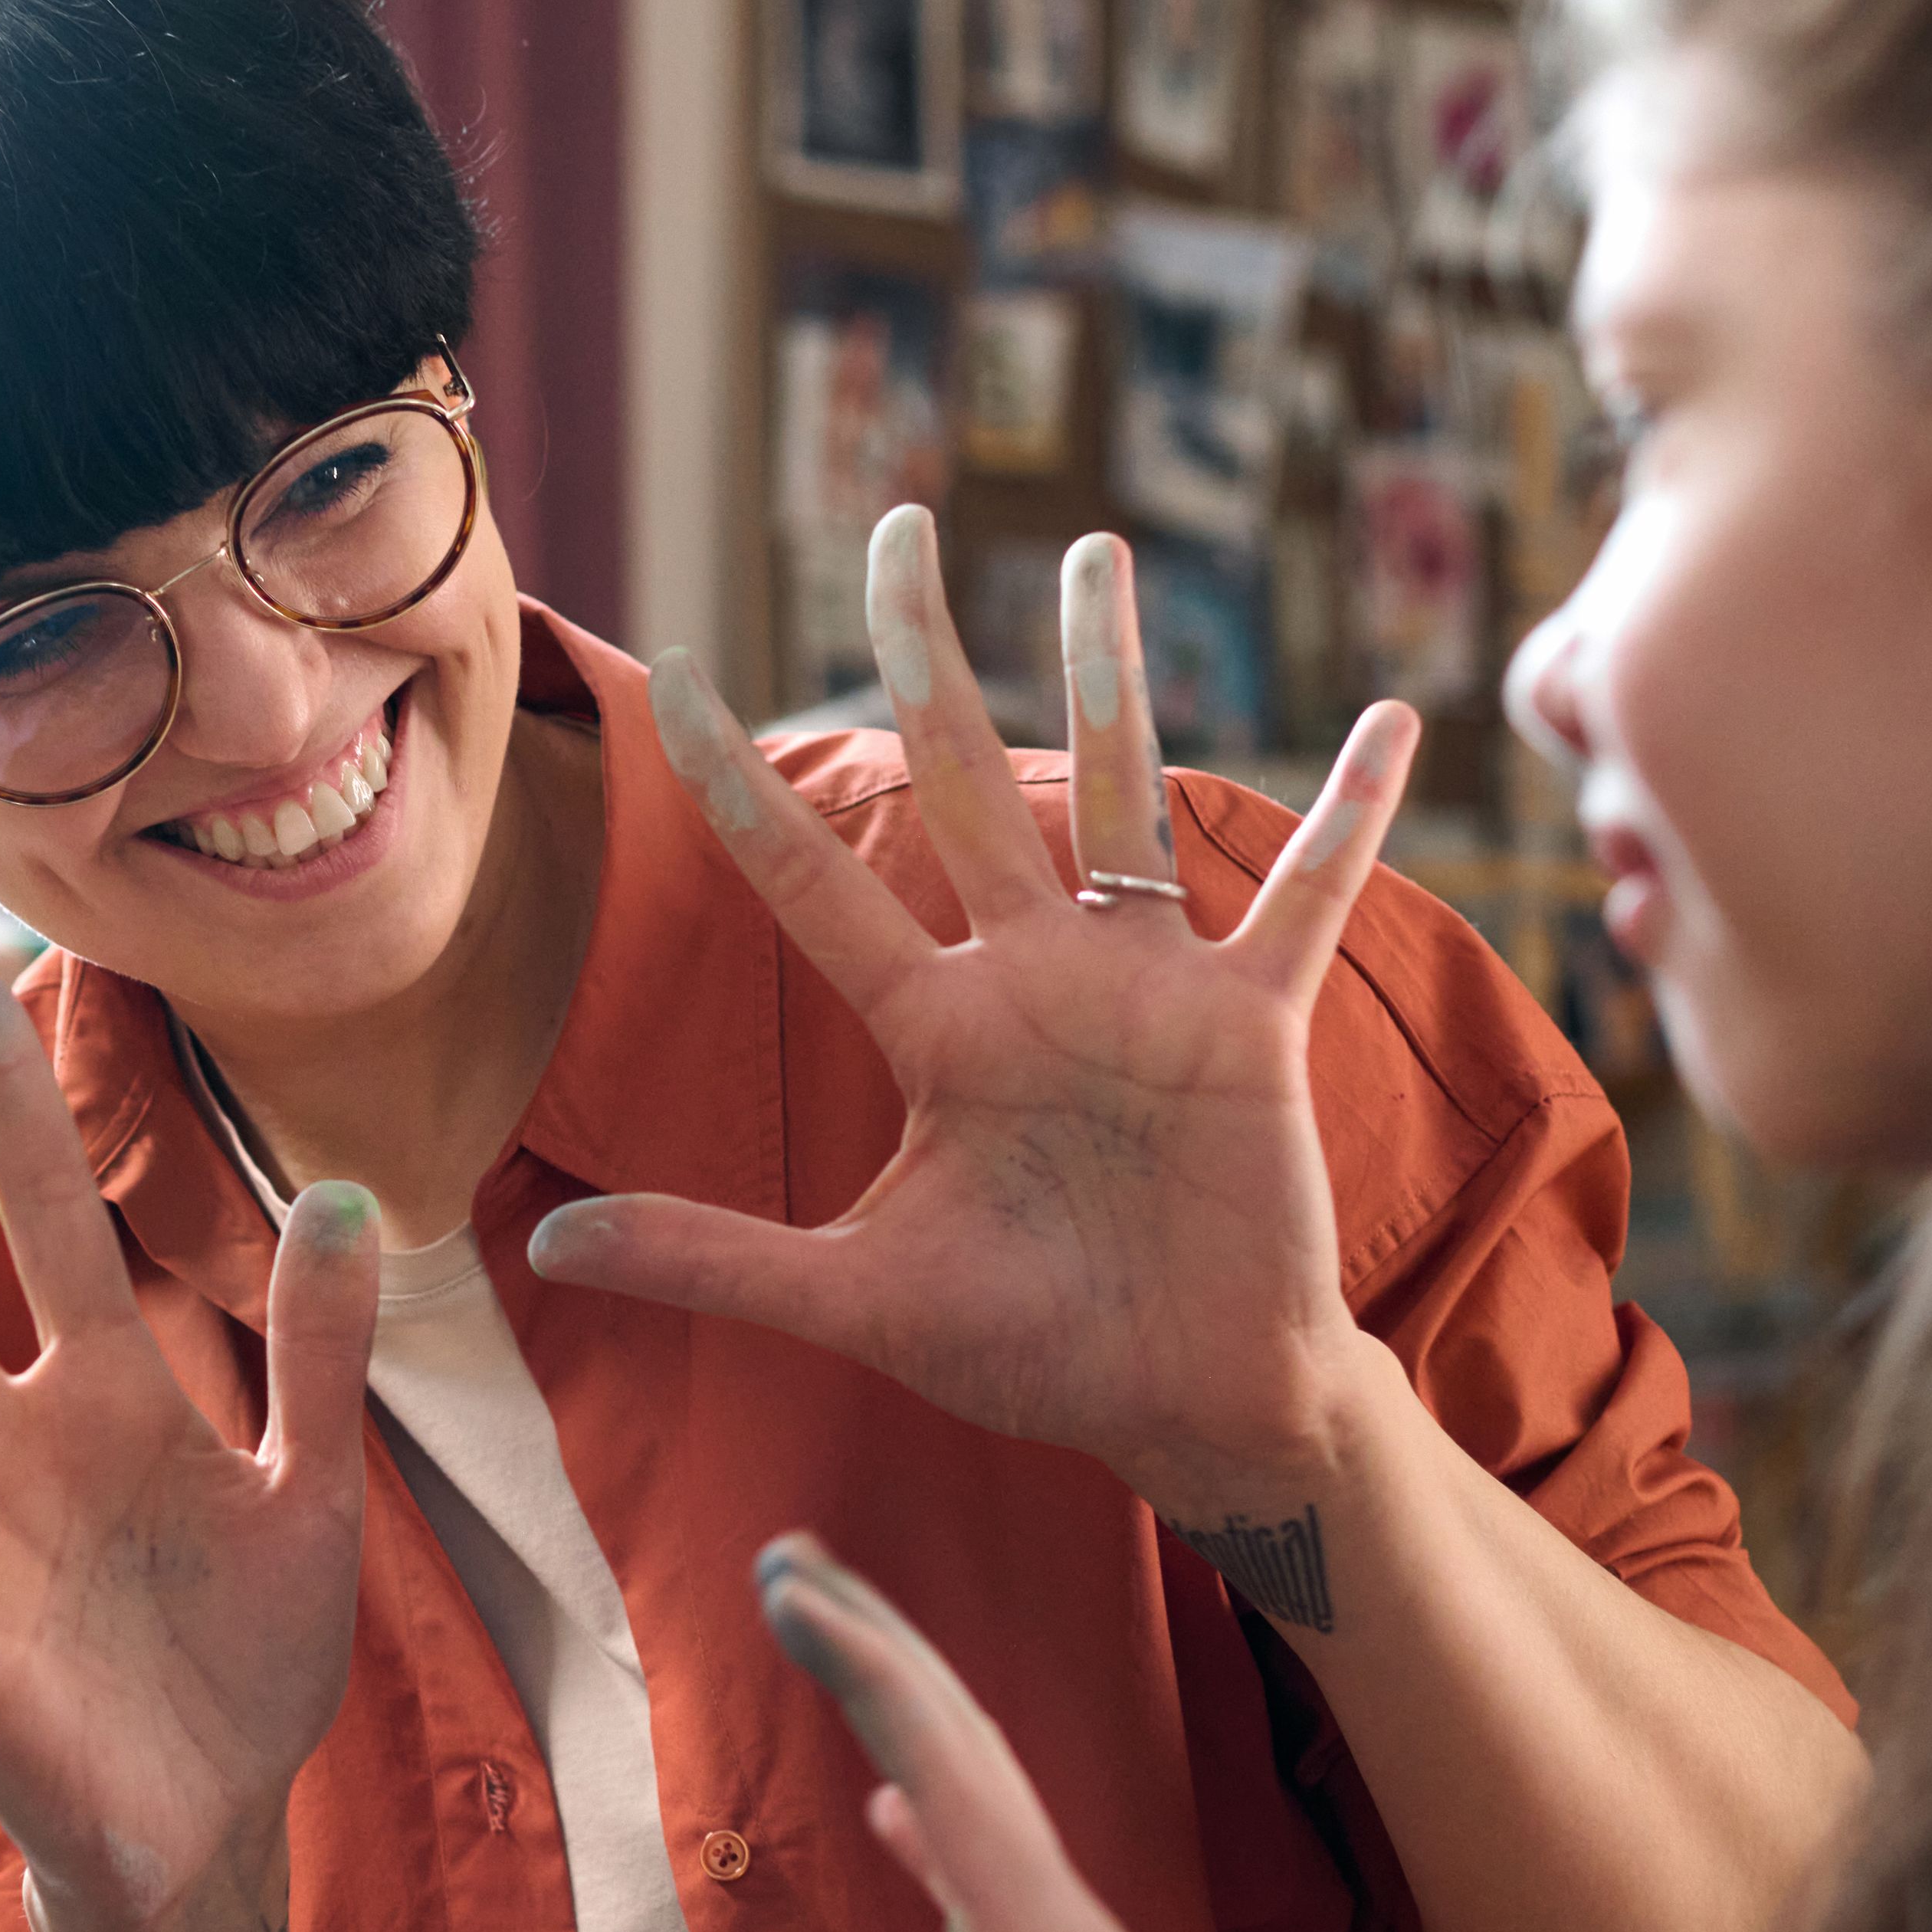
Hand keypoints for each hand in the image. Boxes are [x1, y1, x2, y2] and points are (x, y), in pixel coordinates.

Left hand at [525, 509, 1418, 1514]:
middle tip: (895, 523)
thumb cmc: (1033, 1351)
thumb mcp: (858, 1302)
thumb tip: (542, 1243)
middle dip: (922, 650)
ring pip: (1114, 792)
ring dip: (1105, 674)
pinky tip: (1389, 725)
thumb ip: (713, 1259)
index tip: (673, 673)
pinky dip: (1351, 817)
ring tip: (1091, 550)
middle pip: (958, 780)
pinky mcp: (1249, 1024)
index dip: (738, 784)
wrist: (1185, 1408)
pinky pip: (1307, 897)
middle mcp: (1031, 979)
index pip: (811, 881)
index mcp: (936, 1031)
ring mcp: (1143, 988)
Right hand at [667, 1539, 1262, 1931]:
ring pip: (971, 1806)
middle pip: (966, 1752)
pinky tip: (891, 1815)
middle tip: (792, 1561)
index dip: (868, 1661)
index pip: (947, 1762)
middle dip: (882, 1649)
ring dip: (898, 1721)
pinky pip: (972, 1885)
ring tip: (834, 1644)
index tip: (787, 1577)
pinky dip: (925, 1825)